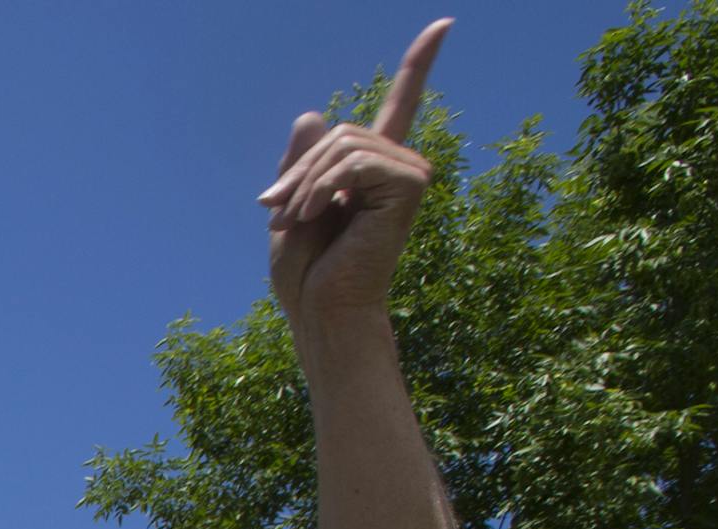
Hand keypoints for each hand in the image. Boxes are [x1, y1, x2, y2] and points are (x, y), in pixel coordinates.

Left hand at [259, 19, 447, 323]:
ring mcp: (409, 175)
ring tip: (290, 221)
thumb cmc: (307, 271)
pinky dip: (322, 186)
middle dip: (299, 170)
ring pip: (345, 145)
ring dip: (305, 183)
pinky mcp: (410, 186)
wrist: (322, 310)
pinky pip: (355, 161)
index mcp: (373, 170)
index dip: (420, 62)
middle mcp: (399, 166)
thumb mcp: (291, 205)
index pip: (401, 103)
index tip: (444, 23)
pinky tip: (312, 216)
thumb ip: (302, 161)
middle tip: (273, 211)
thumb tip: (315, 113)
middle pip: (341, 131)